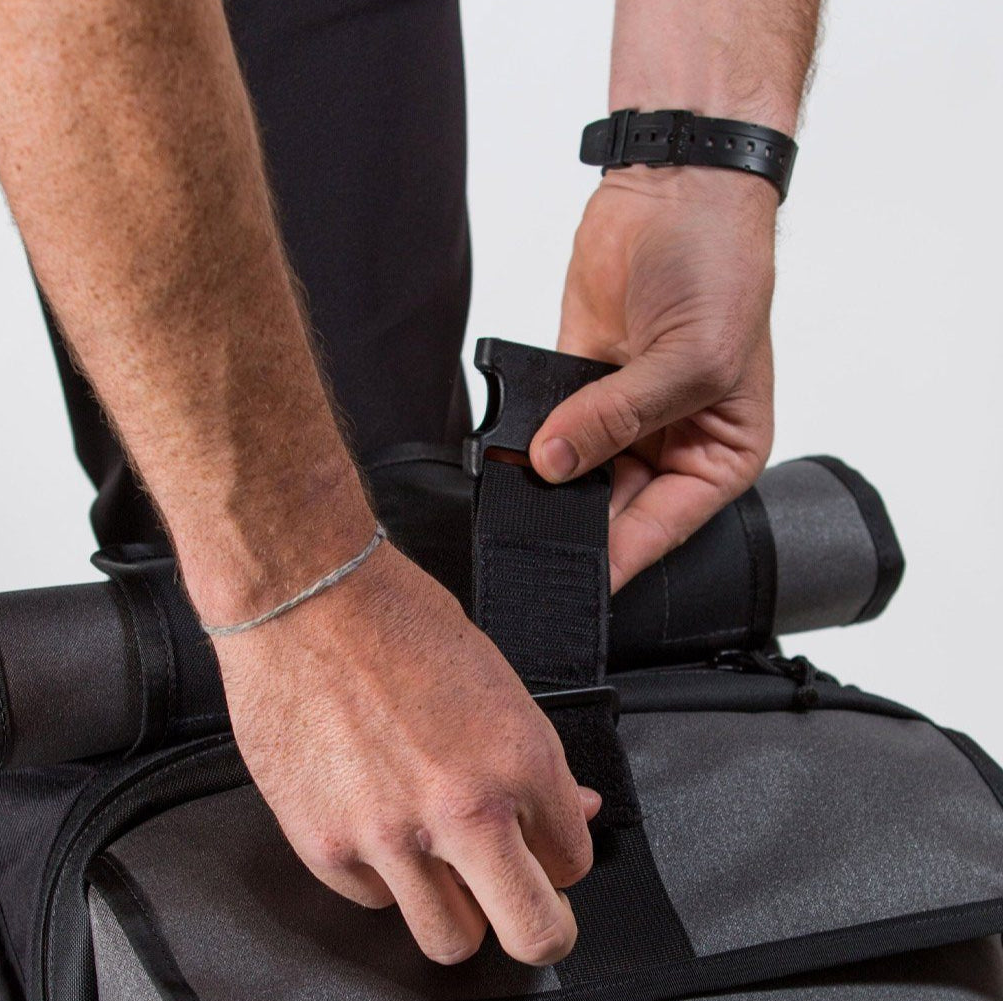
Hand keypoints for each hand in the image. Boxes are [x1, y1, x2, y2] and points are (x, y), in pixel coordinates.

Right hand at [209, 543, 601, 965]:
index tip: (542, 853)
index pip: (572, 864)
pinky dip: (382, 877)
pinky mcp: (324, 846)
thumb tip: (569, 810)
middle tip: (523, 908)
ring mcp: (390, 837)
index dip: (558, 860)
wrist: (303, 599)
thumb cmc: (397, 622)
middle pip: (533, 933)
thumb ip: (534, 762)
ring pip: (450, 941)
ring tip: (439, 867)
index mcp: (519, 763)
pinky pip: (373, 902)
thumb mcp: (495, 681)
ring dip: (455, 910)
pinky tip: (374, 825)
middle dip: (539, 928)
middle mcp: (463, 810)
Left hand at [531, 167, 777, 590]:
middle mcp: (671, 446)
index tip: (574, 584)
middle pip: (613, 511)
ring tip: (516, 501)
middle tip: (529, 543)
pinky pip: (544, 432)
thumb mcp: (693, 359)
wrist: (678, 188)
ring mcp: (620, 419)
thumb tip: (554, 462)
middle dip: (574, 524)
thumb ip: (620, 418)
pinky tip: (507, 456)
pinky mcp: (577, 387)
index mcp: (720, 455)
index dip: (618, 561)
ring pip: (574, 477)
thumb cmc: (722, 267)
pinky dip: (526, 445)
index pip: (661, 530)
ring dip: (545, 486)